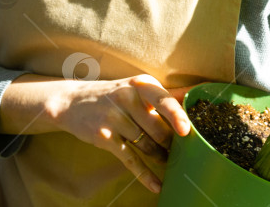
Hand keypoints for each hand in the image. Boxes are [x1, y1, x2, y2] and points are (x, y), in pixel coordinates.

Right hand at [49, 74, 197, 193]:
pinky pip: (130, 159)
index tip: (186, 130)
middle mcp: (127, 98)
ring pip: (146, 144)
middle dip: (170, 143)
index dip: (177, 116)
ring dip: (159, 156)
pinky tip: (156, 185)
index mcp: (141, 85)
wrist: (72, 102)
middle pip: (157, 128)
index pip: (164, 101)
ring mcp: (114, 118)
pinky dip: (145, 174)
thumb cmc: (114, 95)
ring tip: (168, 161)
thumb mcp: (137, 87)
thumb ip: (165, 94)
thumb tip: (197, 91)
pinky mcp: (104, 137)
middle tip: (180, 151)